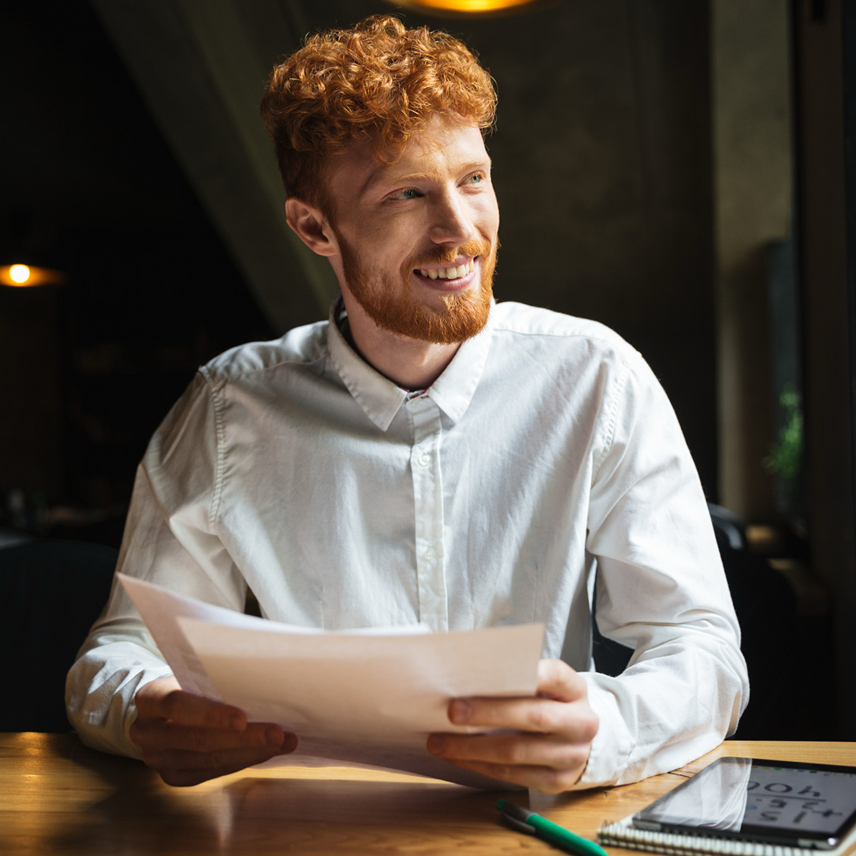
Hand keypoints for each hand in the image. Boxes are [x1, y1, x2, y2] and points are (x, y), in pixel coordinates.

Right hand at [129, 677, 296, 785]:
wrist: (158, 708)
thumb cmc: (185, 683)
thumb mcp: (190, 674)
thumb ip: (212, 679)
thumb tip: (262, 682)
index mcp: (151, 698)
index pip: (179, 706)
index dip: (211, 714)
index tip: (243, 718)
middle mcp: (148, 733)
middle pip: (199, 740)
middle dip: (243, 738)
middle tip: (277, 734)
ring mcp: (158, 759)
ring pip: (209, 760)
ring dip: (251, 753)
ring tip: (283, 743)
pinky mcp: (173, 776)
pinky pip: (211, 773)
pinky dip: (242, 762)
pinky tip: (266, 753)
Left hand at [426, 659, 597, 792]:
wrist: (579, 738)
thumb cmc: (550, 703)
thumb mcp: (545, 684)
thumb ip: (517, 680)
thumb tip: (466, 681)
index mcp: (574, 689)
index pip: (554, 676)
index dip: (525, 673)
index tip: (486, 671)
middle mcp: (580, 723)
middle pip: (532, 717)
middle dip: (487, 714)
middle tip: (451, 711)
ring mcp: (571, 755)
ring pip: (516, 752)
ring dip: (472, 748)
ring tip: (440, 742)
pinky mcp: (557, 781)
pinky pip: (512, 775)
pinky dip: (479, 765)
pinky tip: (457, 757)